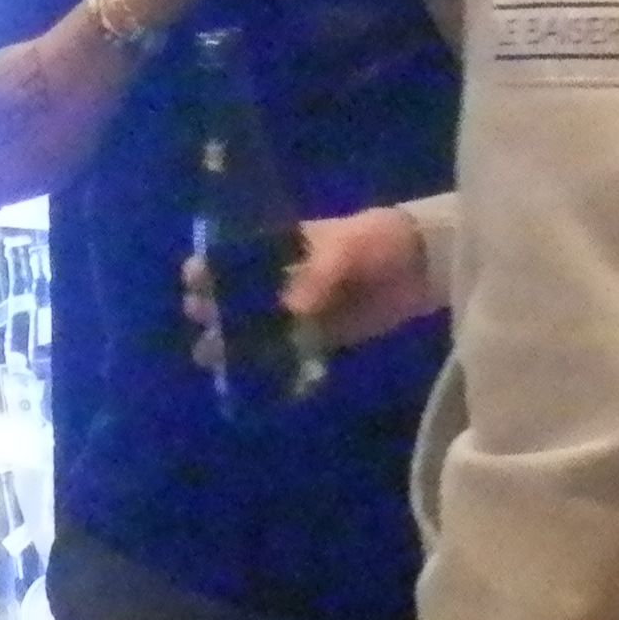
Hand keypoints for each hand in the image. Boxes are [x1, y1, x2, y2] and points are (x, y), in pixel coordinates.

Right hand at [187, 204, 443, 367]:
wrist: (422, 262)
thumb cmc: (376, 240)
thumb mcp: (347, 245)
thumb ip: (320, 273)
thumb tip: (294, 310)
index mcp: (279, 248)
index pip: (231, 256)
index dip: (209, 270)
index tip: (196, 285)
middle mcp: (281, 281)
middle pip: (236, 298)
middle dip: (215, 312)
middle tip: (205, 326)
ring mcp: (301, 311)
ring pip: (259, 330)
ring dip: (237, 345)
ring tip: (215, 360)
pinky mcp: (323, 336)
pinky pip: (294, 353)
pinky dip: (277, 366)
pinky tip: (254, 380)